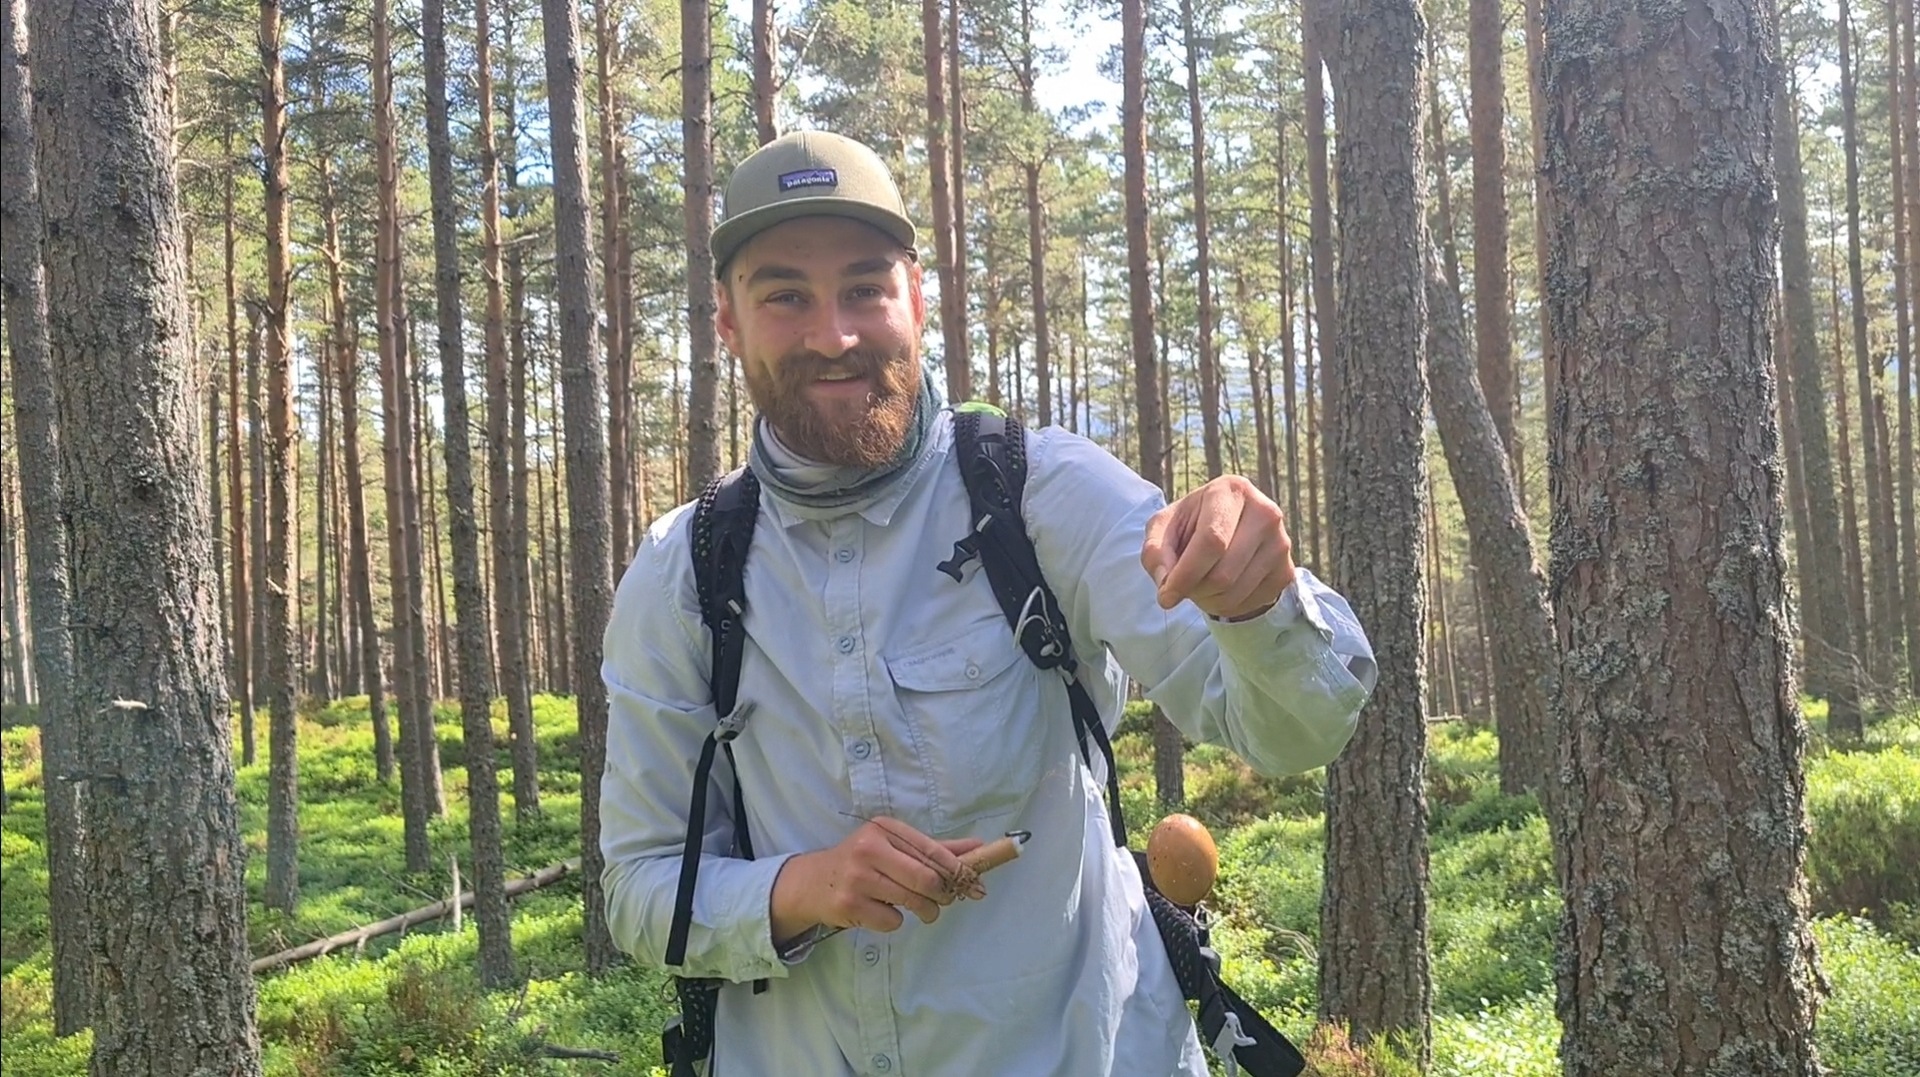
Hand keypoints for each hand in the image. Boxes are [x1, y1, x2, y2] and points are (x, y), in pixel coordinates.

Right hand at [769, 817, 985, 944]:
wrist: (812, 882)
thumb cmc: (862, 862)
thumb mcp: (894, 846)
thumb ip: (935, 849)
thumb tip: (978, 847)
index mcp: (884, 828)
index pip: (932, 850)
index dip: (958, 870)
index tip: (975, 884)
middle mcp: (869, 848)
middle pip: (926, 879)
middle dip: (942, 895)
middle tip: (943, 901)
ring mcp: (857, 877)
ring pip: (912, 901)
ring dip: (925, 911)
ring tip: (922, 910)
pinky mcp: (849, 904)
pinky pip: (892, 921)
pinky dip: (895, 921)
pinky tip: (881, 911)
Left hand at [1141, 475, 1296, 621]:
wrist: (1229, 530)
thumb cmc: (1191, 525)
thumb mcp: (1164, 528)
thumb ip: (1155, 551)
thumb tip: (1166, 583)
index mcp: (1231, 490)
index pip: (1212, 541)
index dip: (1186, 574)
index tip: (1166, 595)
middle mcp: (1264, 512)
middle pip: (1223, 573)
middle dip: (1195, 588)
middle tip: (1184, 584)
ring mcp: (1281, 542)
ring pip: (1236, 592)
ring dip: (1209, 599)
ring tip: (1201, 583)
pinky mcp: (1286, 569)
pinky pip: (1251, 602)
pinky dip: (1228, 605)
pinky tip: (1221, 588)